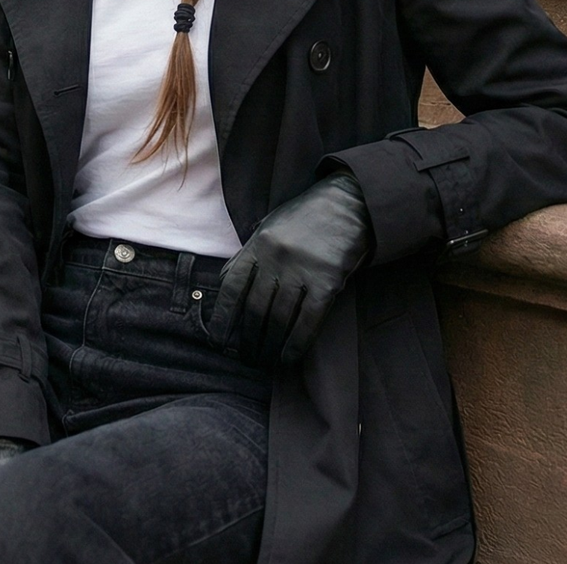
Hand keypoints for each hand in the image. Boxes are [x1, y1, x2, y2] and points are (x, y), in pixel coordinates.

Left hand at [206, 172, 372, 366]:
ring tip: (263, 362)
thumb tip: (224, 281)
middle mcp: (276, 259)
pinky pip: (308, 321)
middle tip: (245, 359)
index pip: (232, 287)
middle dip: (247, 339)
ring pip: (278, 319)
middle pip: (254, 309)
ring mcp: (302, 271)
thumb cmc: (304, 217)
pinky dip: (296, 344)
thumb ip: (248, 254)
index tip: (219, 340)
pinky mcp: (327, 282)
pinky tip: (287, 358)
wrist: (347, 203)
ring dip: (269, 346)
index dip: (223, 318)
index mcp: (258, 245)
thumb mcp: (268, 226)